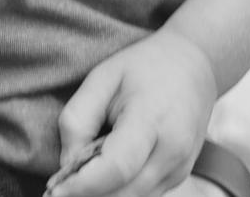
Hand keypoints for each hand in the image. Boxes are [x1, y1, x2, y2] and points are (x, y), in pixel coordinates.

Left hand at [48, 31, 217, 196]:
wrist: (193, 66)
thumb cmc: (143, 67)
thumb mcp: (101, 78)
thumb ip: (78, 119)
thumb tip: (67, 164)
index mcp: (151, 119)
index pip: (117, 167)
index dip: (83, 185)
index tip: (56, 191)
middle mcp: (172, 152)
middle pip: (125, 193)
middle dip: (89, 194)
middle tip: (59, 186)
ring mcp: (180, 169)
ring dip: (104, 195)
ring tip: (80, 176)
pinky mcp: (180, 177)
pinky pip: (145, 195)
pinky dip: (120, 191)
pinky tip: (103, 173)